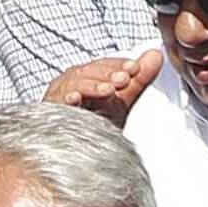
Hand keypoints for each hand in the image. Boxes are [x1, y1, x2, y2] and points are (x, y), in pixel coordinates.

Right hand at [44, 47, 161, 124]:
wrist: (78, 151)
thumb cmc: (96, 123)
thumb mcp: (122, 99)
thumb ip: (139, 78)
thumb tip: (156, 55)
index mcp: (87, 76)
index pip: (103, 65)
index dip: (118, 64)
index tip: (134, 67)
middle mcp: (71, 82)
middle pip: (88, 71)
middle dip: (108, 73)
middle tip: (125, 78)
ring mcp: (59, 95)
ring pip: (74, 84)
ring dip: (93, 86)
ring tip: (109, 90)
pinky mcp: (51, 111)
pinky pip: (57, 103)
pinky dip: (66, 99)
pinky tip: (74, 99)